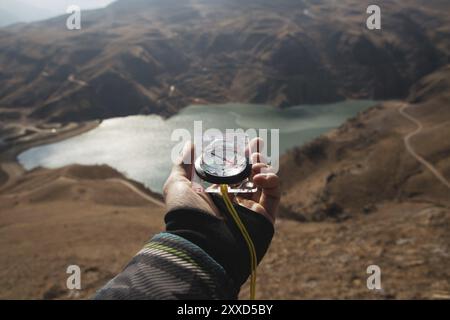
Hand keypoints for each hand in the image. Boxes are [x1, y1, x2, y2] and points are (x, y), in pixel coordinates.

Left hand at [163, 138, 279, 223]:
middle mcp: (234, 200)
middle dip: (255, 157)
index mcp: (216, 193)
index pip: (231, 171)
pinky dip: (271, 180)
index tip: (243, 141)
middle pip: (251, 174)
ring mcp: (250, 208)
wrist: (201, 242)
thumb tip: (189, 144)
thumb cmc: (186, 214)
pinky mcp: (264, 216)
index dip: (238, 155)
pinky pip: (274, 193)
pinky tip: (259, 176)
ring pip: (265, 181)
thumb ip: (184, 164)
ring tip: (255, 162)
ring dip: (263, 166)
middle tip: (256, 143)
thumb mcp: (177, 185)